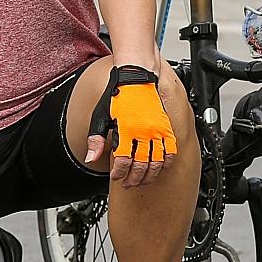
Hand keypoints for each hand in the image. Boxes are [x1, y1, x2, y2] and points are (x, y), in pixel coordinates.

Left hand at [85, 65, 176, 187]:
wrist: (135, 77)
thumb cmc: (118, 95)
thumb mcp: (101, 117)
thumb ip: (96, 140)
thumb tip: (90, 158)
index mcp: (126, 130)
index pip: (124, 161)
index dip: (120, 173)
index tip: (116, 177)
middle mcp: (143, 131)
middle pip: (141, 165)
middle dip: (134, 179)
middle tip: (128, 184)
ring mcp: (157, 130)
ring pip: (157, 162)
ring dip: (150, 175)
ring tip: (142, 180)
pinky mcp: (166, 127)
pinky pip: (171, 150)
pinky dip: (166, 162)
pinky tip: (160, 167)